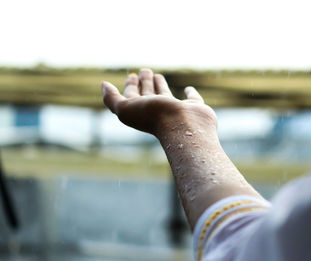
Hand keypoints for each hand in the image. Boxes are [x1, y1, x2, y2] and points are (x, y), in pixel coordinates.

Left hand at [102, 69, 216, 136]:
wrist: (183, 127)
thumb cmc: (153, 118)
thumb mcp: (125, 108)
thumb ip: (111, 98)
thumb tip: (103, 84)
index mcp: (141, 110)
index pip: (133, 95)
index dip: (130, 85)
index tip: (132, 75)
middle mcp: (157, 110)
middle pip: (148, 94)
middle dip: (145, 83)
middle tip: (145, 71)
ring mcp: (176, 110)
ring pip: (165, 95)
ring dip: (160, 85)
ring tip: (157, 75)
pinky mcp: (194, 108)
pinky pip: (192, 98)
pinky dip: (190, 93)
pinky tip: (189, 89)